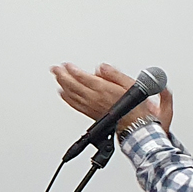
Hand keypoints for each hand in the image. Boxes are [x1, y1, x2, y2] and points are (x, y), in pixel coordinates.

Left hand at [50, 61, 172, 133]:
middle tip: (55, 69)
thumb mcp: (131, 85)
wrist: (137, 127)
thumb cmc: (136, 107)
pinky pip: (75, 105)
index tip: (66, 65)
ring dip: (62, 85)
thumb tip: (102, 68)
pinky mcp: (91, 114)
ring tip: (57, 77)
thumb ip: (115, 75)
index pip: (84, 78)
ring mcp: (91, 108)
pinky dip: (67, 98)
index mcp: (104, 91)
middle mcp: (95, 100)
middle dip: (63, 76)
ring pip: (72, 95)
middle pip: (74, 86)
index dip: (73, 71)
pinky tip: (62, 94)